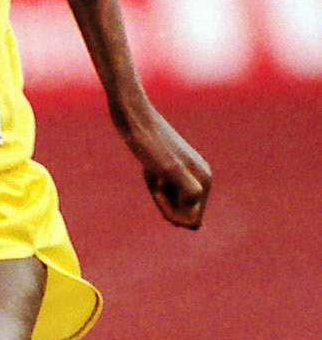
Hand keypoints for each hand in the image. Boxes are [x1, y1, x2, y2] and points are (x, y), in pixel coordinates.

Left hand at [126, 107, 211, 228]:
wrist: (135, 119)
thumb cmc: (149, 144)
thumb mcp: (168, 170)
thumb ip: (188, 192)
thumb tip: (198, 221)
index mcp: (204, 181)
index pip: (192, 220)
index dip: (172, 213)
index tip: (158, 192)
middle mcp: (201, 177)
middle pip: (183, 214)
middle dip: (164, 203)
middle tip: (155, 177)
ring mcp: (188, 172)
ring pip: (172, 203)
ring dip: (158, 193)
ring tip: (153, 171)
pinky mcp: (174, 168)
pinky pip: (164, 191)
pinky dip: (153, 186)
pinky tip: (150, 169)